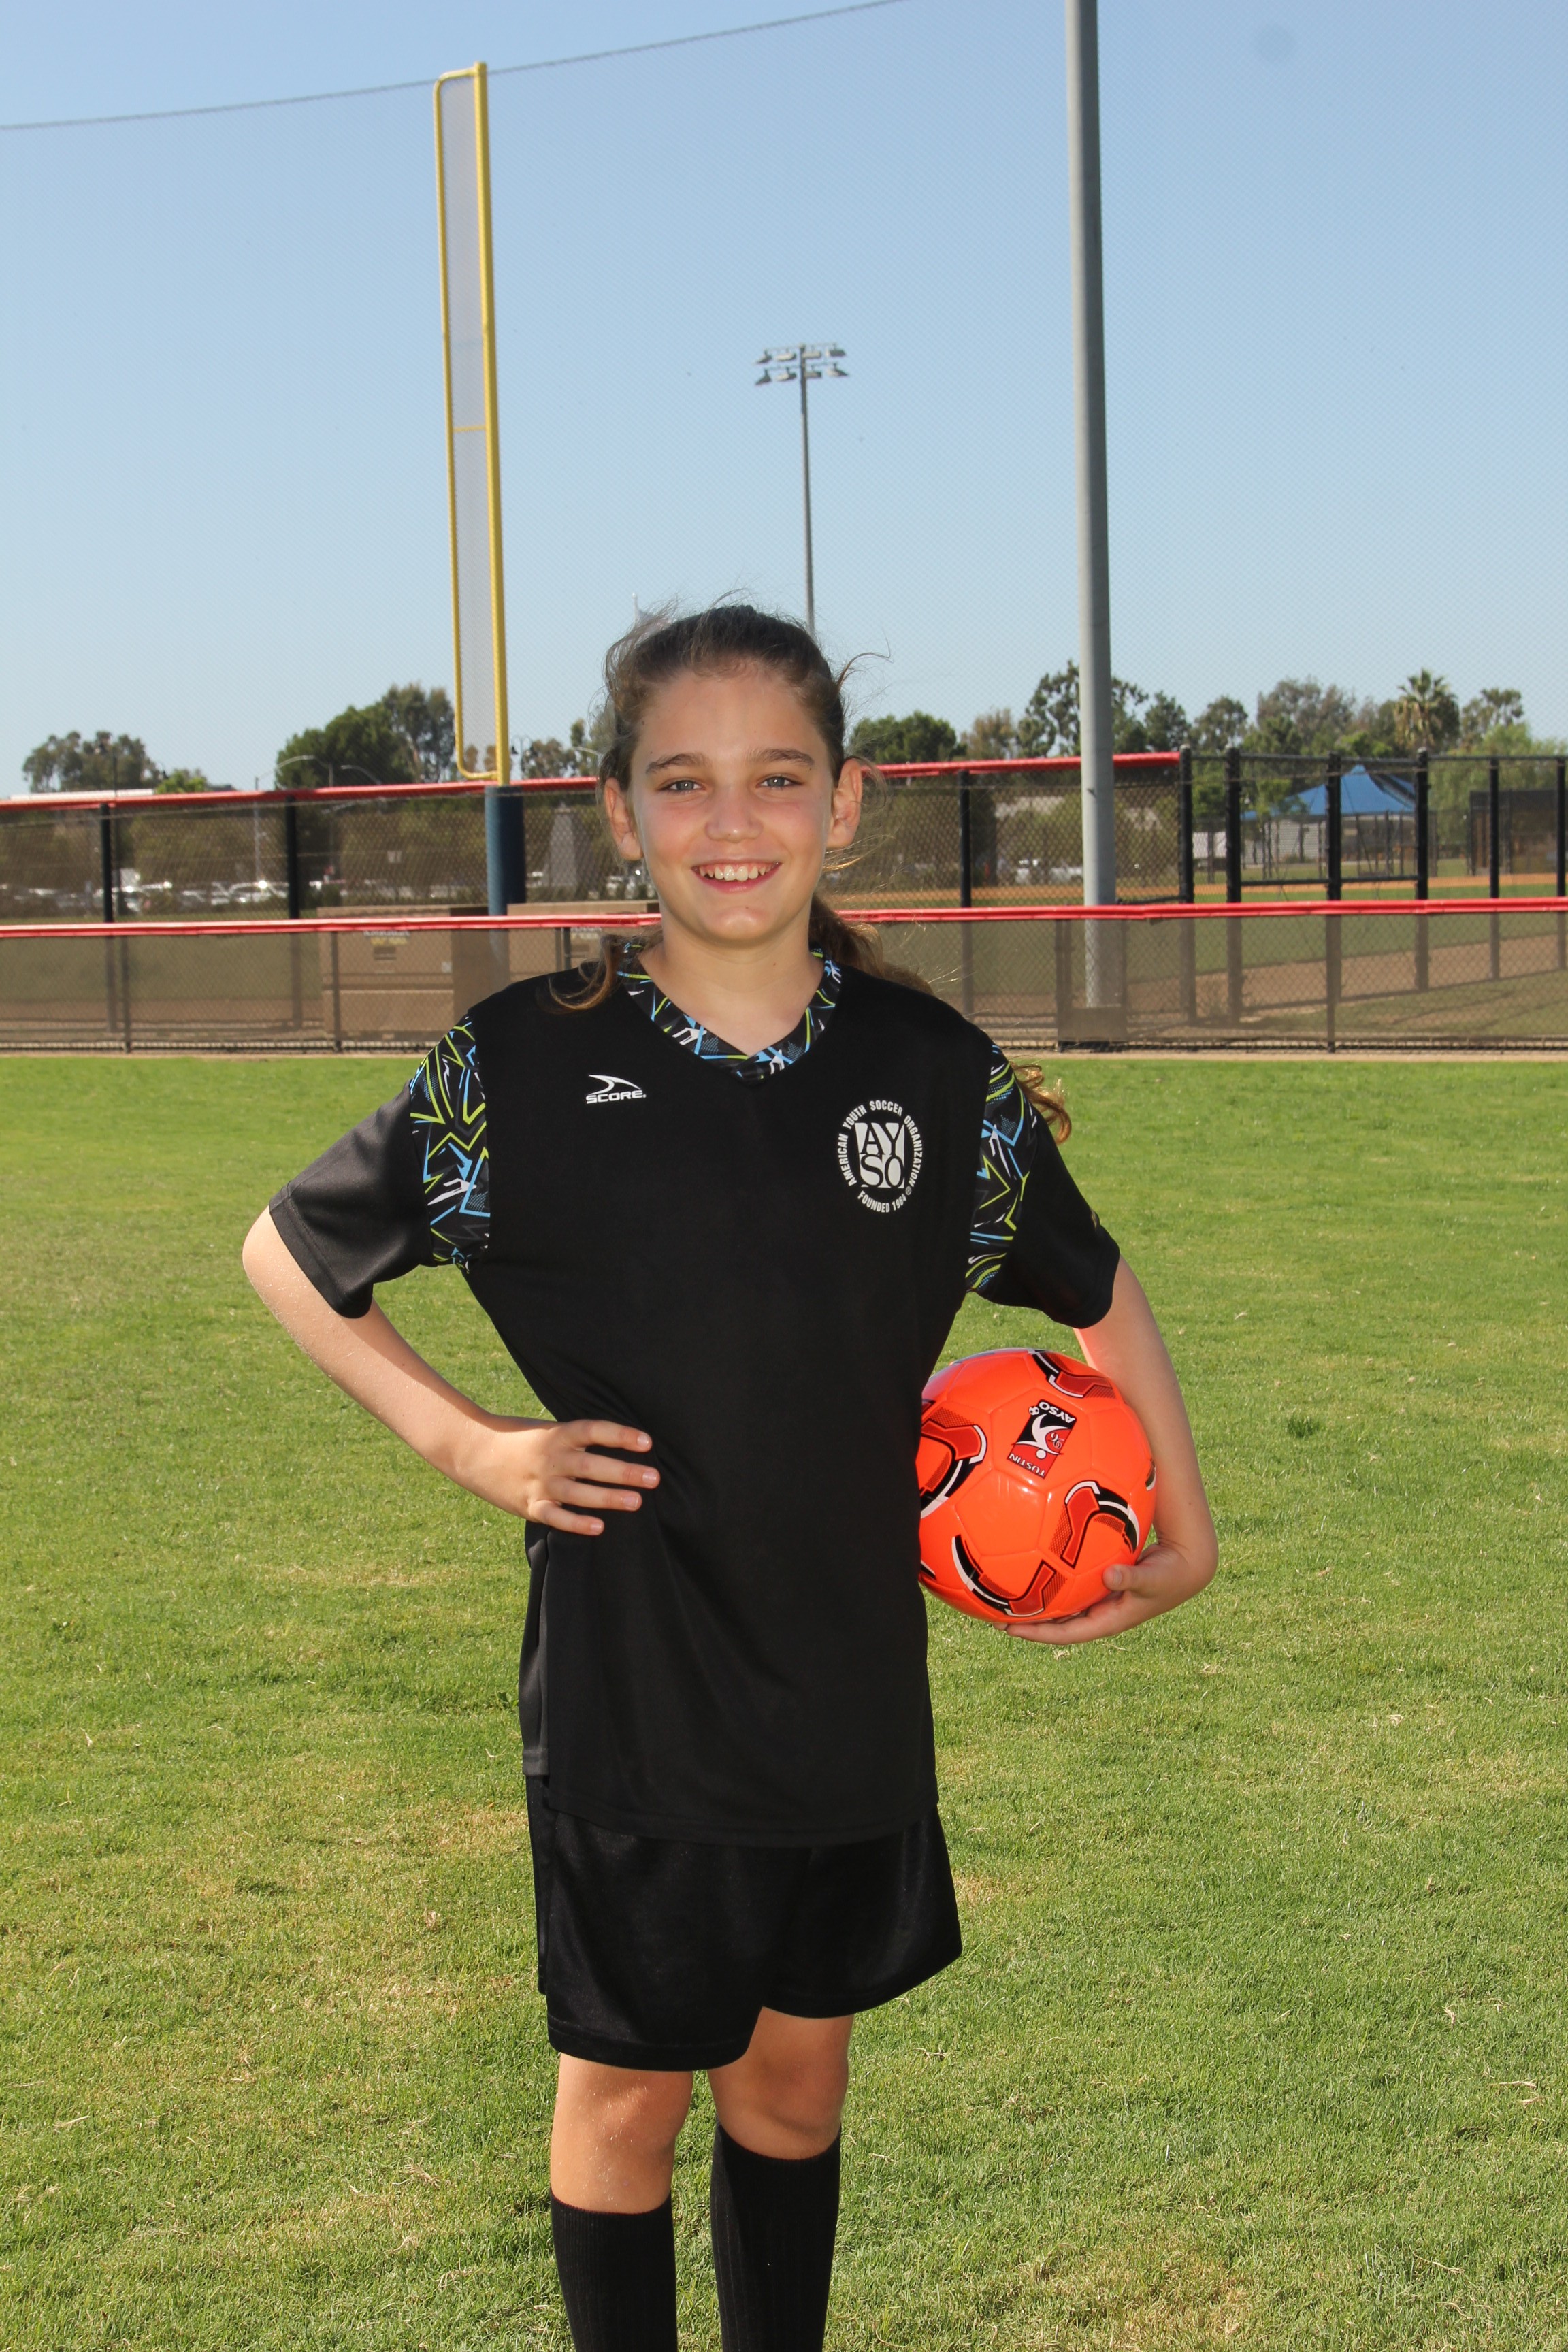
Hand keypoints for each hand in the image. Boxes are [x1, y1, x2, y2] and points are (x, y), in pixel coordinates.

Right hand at [453, 1417, 657, 1533]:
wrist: (473, 1451)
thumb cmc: (519, 1439)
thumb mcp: (548, 1430)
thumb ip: (577, 1438)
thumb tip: (618, 1442)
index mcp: (558, 1434)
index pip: (594, 1431)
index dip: (620, 1436)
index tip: (647, 1442)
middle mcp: (551, 1458)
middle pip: (592, 1465)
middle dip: (624, 1472)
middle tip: (654, 1478)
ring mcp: (540, 1483)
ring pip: (579, 1493)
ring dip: (608, 1498)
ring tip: (637, 1502)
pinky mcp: (529, 1505)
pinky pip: (555, 1516)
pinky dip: (576, 1523)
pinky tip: (598, 1527)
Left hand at [1004, 1538, 1213, 1645]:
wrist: (1188, 1566)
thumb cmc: (1170, 1573)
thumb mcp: (1152, 1578)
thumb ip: (1132, 1577)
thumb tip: (1111, 1576)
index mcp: (1109, 1619)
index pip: (1067, 1633)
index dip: (1039, 1633)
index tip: (1009, 1628)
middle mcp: (1101, 1613)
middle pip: (1059, 1622)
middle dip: (1030, 1620)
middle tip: (995, 1612)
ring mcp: (1103, 1600)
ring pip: (1065, 1604)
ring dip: (1040, 1601)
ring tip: (1007, 1592)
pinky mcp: (1104, 1584)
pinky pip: (1074, 1584)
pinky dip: (1056, 1578)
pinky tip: (1035, 1560)